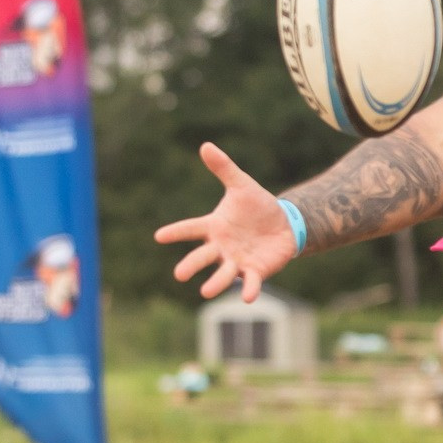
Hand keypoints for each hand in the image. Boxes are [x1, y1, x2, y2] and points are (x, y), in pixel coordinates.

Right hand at [155, 142, 298, 301]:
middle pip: (203, 256)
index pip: (192, 228)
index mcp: (214, 226)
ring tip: (206, 291)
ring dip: (216, 282)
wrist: (283, 224)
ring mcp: (237, 261)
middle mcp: (221, 247)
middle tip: (179, 274)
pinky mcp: (255, 271)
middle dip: (192, 265)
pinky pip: (251, 282)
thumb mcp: (242, 185)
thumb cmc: (257, 205)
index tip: (159, 236)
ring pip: (223, 273)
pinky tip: (248, 297)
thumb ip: (224, 168)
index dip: (176, 232)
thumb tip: (206, 146)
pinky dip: (249, 289)